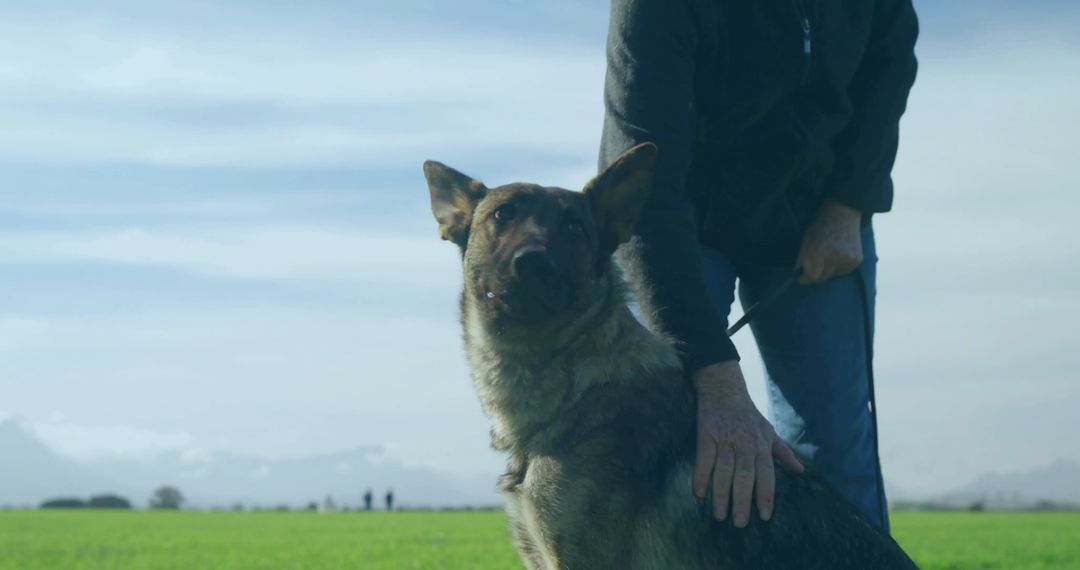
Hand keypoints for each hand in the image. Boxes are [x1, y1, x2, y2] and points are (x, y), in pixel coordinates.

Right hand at [691, 361, 803, 526]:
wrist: (723, 388)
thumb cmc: (748, 413)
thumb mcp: (769, 431)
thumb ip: (784, 453)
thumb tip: (801, 471)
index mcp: (761, 445)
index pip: (766, 474)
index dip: (766, 495)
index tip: (765, 516)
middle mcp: (745, 444)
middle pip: (745, 476)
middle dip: (743, 500)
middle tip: (740, 523)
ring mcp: (725, 439)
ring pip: (724, 470)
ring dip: (721, 493)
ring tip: (719, 515)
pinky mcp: (706, 433)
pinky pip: (703, 457)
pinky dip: (701, 475)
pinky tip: (698, 493)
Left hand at [796, 199, 863, 284]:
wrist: (843, 212)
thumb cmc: (821, 224)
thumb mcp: (806, 239)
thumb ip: (802, 258)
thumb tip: (798, 272)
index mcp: (820, 252)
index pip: (812, 277)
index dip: (805, 278)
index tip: (801, 277)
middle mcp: (835, 258)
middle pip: (822, 278)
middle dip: (815, 274)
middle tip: (812, 266)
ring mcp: (848, 259)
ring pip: (833, 275)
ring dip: (827, 270)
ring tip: (827, 256)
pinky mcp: (857, 260)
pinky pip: (843, 271)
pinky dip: (838, 267)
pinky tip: (837, 256)